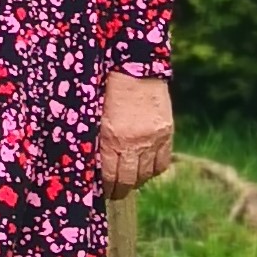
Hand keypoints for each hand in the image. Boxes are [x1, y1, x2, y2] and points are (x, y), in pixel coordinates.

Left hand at [97, 71, 172, 198]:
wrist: (135, 65)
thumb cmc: (106, 86)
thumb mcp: (94, 112)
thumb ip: (94, 137)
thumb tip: (90, 160)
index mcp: (109, 137)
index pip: (107, 176)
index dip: (104, 187)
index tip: (100, 190)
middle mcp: (132, 143)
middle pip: (127, 181)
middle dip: (119, 190)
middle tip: (113, 192)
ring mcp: (152, 140)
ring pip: (145, 175)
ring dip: (136, 181)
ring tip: (128, 180)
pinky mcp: (166, 134)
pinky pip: (162, 164)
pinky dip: (153, 170)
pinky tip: (145, 168)